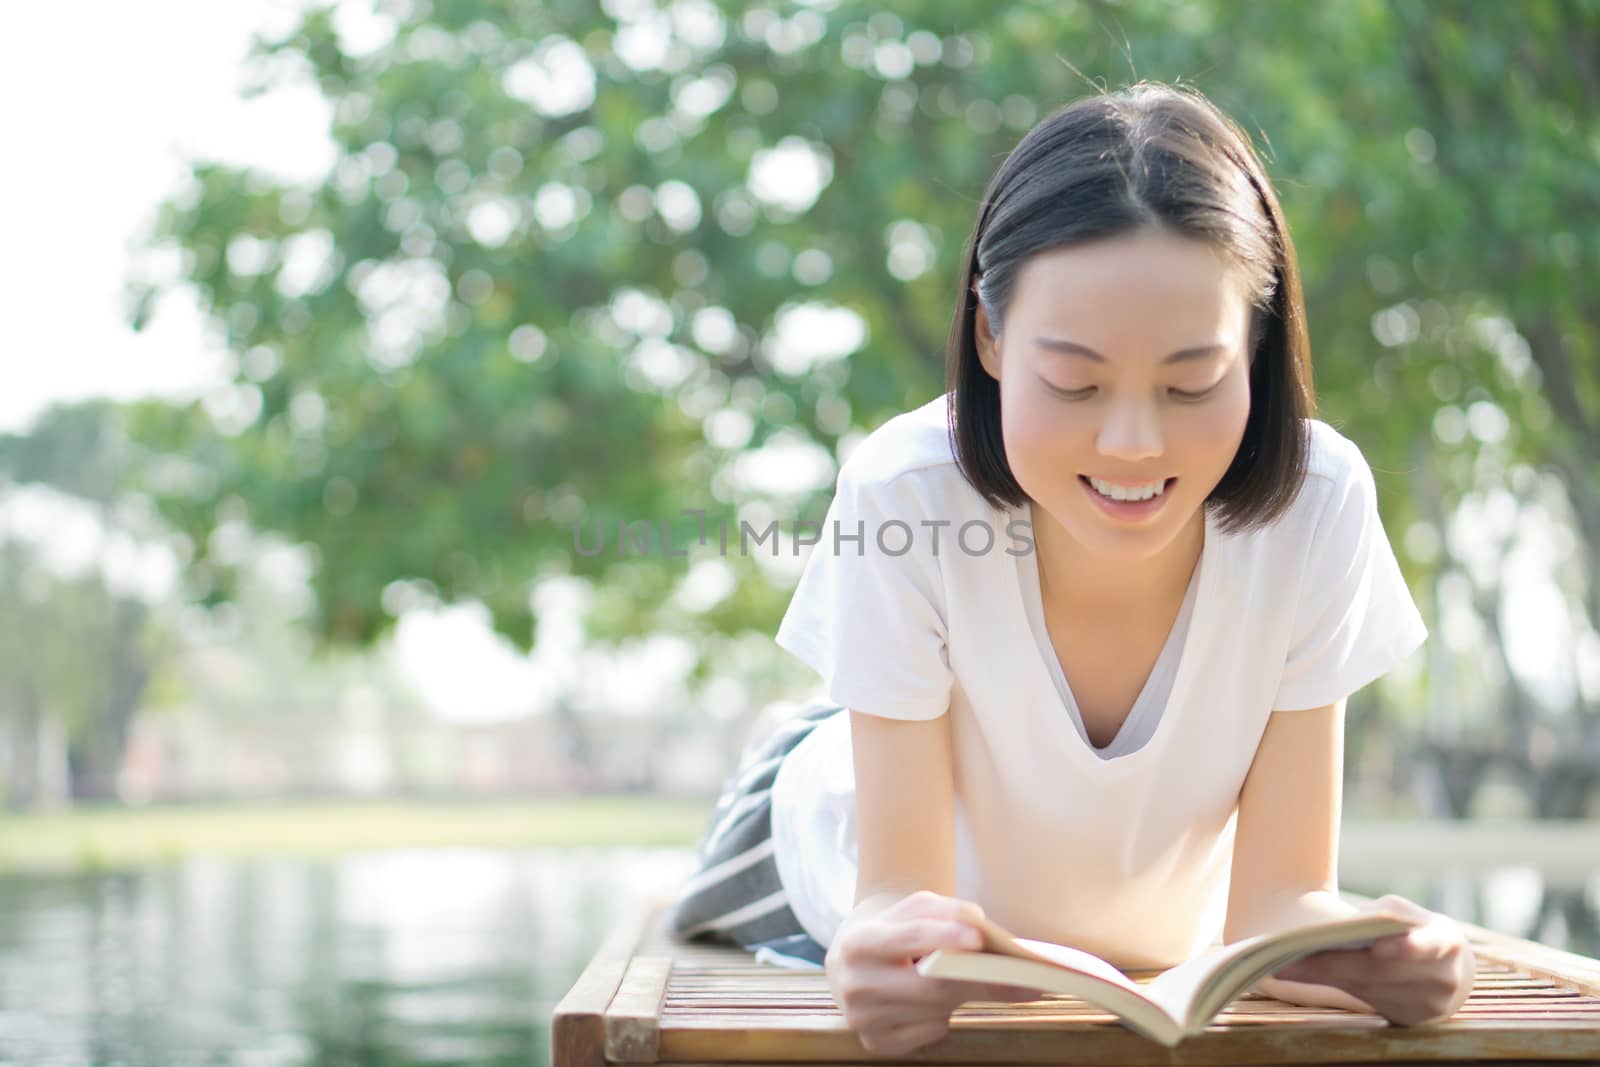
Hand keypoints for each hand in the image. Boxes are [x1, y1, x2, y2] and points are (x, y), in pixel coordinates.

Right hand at [825, 889, 1037, 1054]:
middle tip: (1027, 980)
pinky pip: (930, 1033)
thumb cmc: (895, 927)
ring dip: (963, 996)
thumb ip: (945, 910)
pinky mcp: (877, 1043)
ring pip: (935, 1012)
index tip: (980, 938)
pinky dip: (944, 1017)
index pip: (908, 938)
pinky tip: (936, 1002)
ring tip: (979, 980)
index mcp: (860, 942)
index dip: (944, 937)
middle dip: (981, 981)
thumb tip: (980, 928)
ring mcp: (863, 1019)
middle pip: (930, 987)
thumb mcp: (914, 907)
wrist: (856, 955)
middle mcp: (855, 984)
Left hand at [1270, 893, 1474, 1025]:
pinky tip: (1299, 976)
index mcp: (1447, 943)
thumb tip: (1339, 934)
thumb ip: (1382, 918)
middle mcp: (1442, 980)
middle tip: (1289, 959)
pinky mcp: (1410, 1021)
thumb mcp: (1407, 914)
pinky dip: (1332, 986)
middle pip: (1379, 972)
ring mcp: (1427, 1006)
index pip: (1428, 945)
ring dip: (1324, 976)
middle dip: (1333, 964)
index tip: (1379, 949)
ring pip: (1366, 989)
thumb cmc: (1417, 929)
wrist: (1449, 970)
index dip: (1406, 948)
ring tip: (1283, 966)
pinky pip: (1365, 1002)